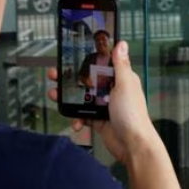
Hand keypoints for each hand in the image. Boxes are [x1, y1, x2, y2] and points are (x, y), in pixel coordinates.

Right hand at [48, 41, 159, 161]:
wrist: (132, 144)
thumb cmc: (133, 115)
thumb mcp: (125, 85)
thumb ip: (121, 65)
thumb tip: (121, 44)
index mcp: (121, 80)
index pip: (101, 65)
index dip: (85, 61)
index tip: (71, 58)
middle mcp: (113, 91)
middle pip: (87, 81)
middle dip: (70, 79)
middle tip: (55, 75)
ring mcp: (105, 106)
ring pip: (82, 98)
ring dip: (68, 98)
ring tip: (55, 95)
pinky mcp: (99, 120)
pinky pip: (83, 115)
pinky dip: (76, 118)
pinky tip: (76, 121)